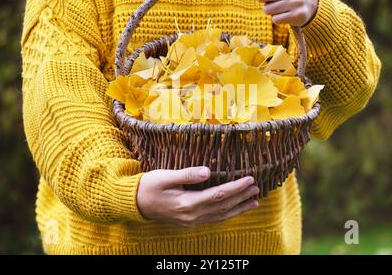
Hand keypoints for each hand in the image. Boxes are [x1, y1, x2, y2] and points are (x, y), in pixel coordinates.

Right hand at [137, 166, 258, 227]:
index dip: (236, 188)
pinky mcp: (189, 221)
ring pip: (221, 216)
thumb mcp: (165, 176)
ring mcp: (191, 221)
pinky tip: (234, 210)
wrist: (134, 203)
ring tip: (254, 202)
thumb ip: (187, 174)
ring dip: (238, 208)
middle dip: (241, 197)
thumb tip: (208, 171)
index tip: (250, 179)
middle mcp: (192, 215)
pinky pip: (213, 219)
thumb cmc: (149, 186)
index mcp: (187, 204)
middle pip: (223, 207)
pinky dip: (227, 214)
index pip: (218, 195)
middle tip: (257, 188)